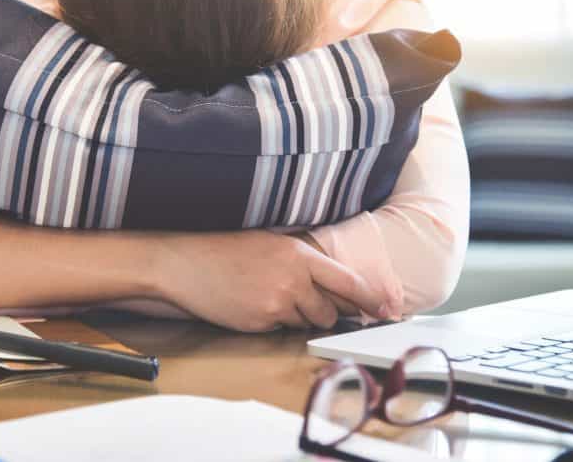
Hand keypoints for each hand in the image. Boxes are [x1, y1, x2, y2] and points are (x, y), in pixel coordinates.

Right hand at [153, 230, 391, 332]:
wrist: (184, 264)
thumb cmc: (225, 251)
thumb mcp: (269, 243)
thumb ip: (302, 261)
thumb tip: (332, 283)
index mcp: (298, 253)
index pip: (348, 281)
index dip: (371, 298)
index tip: (388, 310)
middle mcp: (293, 278)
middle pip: (332, 309)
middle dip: (326, 311)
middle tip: (306, 302)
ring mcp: (277, 302)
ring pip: (308, 322)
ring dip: (297, 316)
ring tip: (268, 295)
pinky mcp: (261, 322)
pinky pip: (282, 329)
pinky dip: (273, 321)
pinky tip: (253, 304)